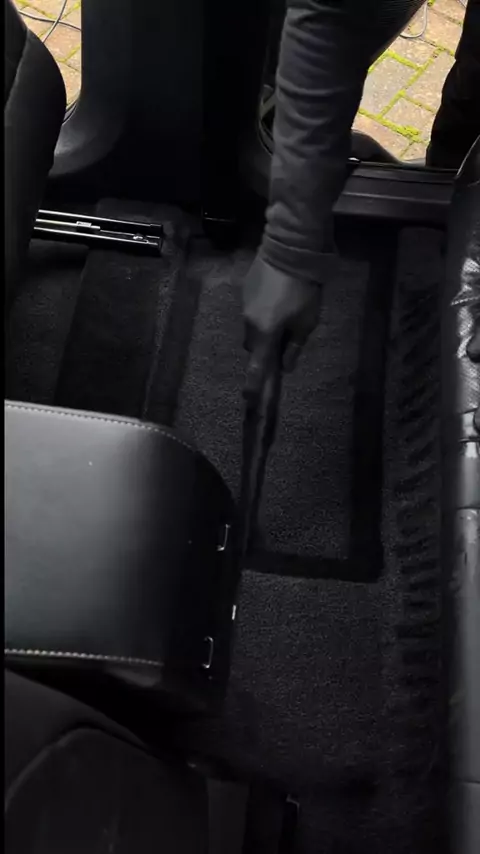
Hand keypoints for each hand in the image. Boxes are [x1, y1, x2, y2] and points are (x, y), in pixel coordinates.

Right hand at [242, 255, 321, 398]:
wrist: (289, 248)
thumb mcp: (307, 322)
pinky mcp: (246, 290)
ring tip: (285, 313)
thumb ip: (295, 346)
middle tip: (285, 341)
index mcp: (264, 334)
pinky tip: (279, 297)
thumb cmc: (303, 289)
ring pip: (253, 328)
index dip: (253, 387)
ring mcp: (245, 305)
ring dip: (266, 328)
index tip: (249, 401)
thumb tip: (285, 366)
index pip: (256, 368)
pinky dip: (264, 311)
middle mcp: (249, 323)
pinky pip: (253, 310)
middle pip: (254, 346)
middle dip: (266, 349)